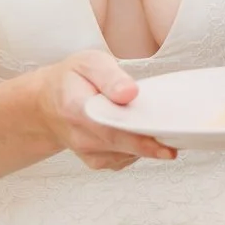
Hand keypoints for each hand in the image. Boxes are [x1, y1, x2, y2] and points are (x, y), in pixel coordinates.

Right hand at [37, 51, 176, 170]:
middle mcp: (80, 136)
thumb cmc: (71, 80)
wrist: (46, 103)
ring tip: (155, 123)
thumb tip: (130, 93)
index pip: (111, 128)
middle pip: (123, 145)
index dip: (140, 139)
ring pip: (128, 155)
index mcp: (76, 108)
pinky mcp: (97, 161)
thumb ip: (110, 76)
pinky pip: (125, 159)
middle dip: (153, 142)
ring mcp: (87, 152)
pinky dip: (138, 149)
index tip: (165, 144)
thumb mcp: (88, 63)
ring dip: (147, 144)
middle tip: (178, 136)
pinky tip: (138, 132)